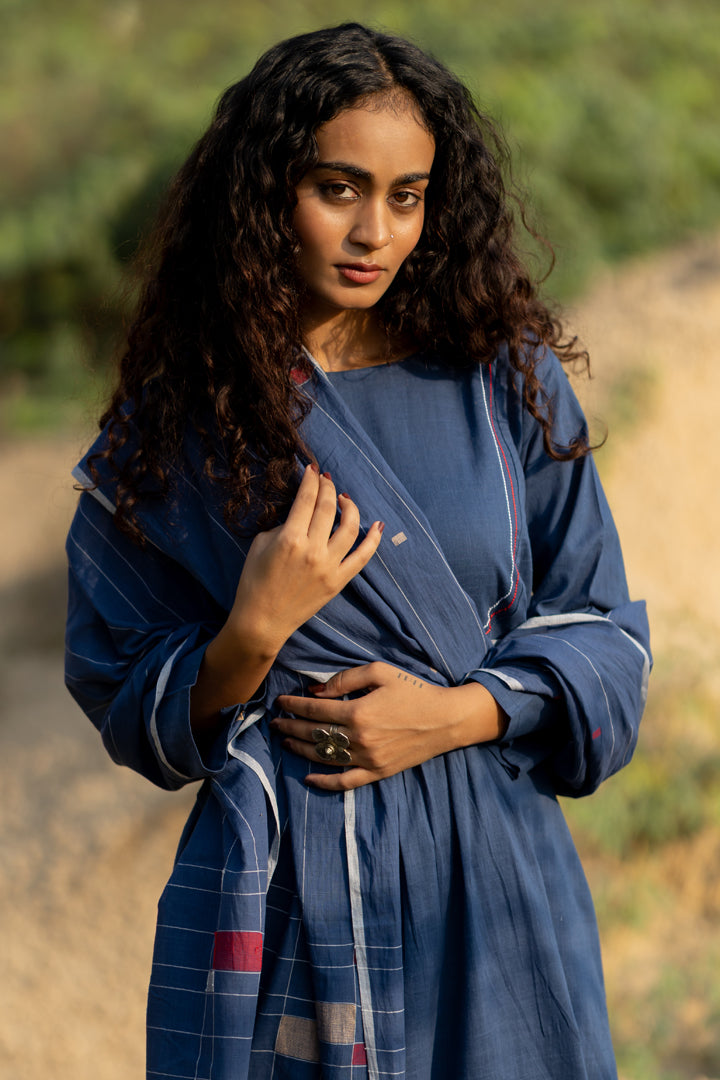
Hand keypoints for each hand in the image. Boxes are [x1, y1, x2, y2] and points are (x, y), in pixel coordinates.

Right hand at [191, 466, 382, 729]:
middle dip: (328, 487)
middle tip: (326, 479)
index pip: (306, 499)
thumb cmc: (254, 582)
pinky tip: (378, 525)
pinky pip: (363, 557)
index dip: (311, 480)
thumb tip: (301, 515)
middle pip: (328, 507)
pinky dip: (373, 539)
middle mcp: (313, 549)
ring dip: (350, 507)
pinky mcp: (339, 580)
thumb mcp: (260, 545)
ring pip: (350, 527)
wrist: (262, 621)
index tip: (313, 470)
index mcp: (290, 538)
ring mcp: (329, 566)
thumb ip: (282, 526)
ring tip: (345, 499)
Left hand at [273, 662, 507, 790]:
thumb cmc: (414, 690)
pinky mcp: (378, 772)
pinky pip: (346, 782)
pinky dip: (325, 782)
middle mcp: (359, 739)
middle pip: (314, 735)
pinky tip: (308, 778)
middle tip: (275, 722)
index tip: (280, 701)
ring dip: (300, 750)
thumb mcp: (380, 671)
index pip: (314, 710)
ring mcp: (368, 759)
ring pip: (324, 758)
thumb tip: (316, 690)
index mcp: (358, 712)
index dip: (293, 705)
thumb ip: (346, 678)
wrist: (445, 719)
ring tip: (285, 741)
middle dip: (291, 727)